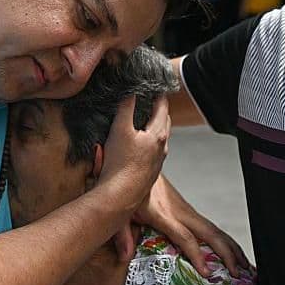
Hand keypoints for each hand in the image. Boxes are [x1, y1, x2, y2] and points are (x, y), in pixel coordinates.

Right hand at [96, 95, 170, 217]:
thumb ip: (126, 107)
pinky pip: (152, 153)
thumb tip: (131, 91)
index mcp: (157, 135)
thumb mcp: (119, 128)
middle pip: (164, 124)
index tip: (157, 87)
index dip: (159, 95)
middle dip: (160, 111)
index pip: (163, 108)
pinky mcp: (149, 173)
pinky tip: (137, 146)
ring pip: (160, 140)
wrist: (120, 197)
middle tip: (153, 101)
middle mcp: (161, 148)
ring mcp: (157, 162)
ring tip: (145, 121)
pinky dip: (149, 143)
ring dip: (155, 128)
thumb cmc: (120, 164)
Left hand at [126, 174, 250, 277]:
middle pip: (209, 233)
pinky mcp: (188, 210)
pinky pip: (210, 226)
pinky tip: (230, 250)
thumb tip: (125, 255)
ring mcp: (186, 210)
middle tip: (237, 271)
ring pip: (214, 229)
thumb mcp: (121, 209)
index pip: (185, 237)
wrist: (139, 162)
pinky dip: (224, 239)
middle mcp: (179, 212)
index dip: (197, 255)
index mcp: (163, 214)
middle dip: (226, 253)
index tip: (207, 272)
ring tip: (243, 264)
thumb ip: (121, 233)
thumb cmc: (130, 186)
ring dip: (231, 247)